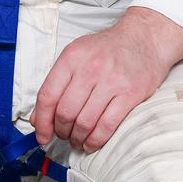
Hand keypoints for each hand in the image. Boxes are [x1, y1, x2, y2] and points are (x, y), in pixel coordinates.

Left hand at [31, 6, 182, 152]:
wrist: (145, 38)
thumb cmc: (108, 49)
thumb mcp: (77, 56)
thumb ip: (56, 84)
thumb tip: (38, 118)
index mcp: (72, 57)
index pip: (48, 95)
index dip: (42, 121)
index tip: (42, 134)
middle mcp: (90, 68)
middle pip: (65, 112)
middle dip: (61, 131)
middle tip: (63, 135)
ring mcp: (111, 81)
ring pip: (84, 122)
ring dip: (77, 138)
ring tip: (77, 140)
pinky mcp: (130, 94)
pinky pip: (106, 126)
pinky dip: (95, 141)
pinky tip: (91, 143)